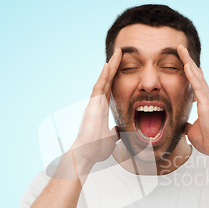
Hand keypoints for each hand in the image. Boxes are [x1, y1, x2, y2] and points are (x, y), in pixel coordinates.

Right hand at [67, 49, 121, 174]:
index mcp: (102, 110)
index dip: (116, 78)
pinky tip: (108, 64)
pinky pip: (99, 87)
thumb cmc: (95, 149)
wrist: (86, 155)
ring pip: (104, 80)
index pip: (111, 90)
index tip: (122, 67)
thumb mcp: (111, 139)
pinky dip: (104, 75)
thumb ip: (115, 132)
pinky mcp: (93, 105)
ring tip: (118, 52)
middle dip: (114, 67)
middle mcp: (97, 104)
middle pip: (108, 81)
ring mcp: (94, 103)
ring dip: (111, 66)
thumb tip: (120, 130)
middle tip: (121, 53)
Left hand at [177, 44, 208, 157]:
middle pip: (196, 74)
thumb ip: (188, 125)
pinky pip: (197, 85)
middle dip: (188, 60)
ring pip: (197, 75)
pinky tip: (186, 64)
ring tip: (181, 49)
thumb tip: (182, 126)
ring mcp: (208, 98)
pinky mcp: (206, 103)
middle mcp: (208, 97)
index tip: (185, 61)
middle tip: (181, 48)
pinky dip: (191, 74)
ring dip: (188, 61)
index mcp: (205, 103)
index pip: (196, 83)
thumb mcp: (192, 131)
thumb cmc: (208, 142)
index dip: (190, 72)